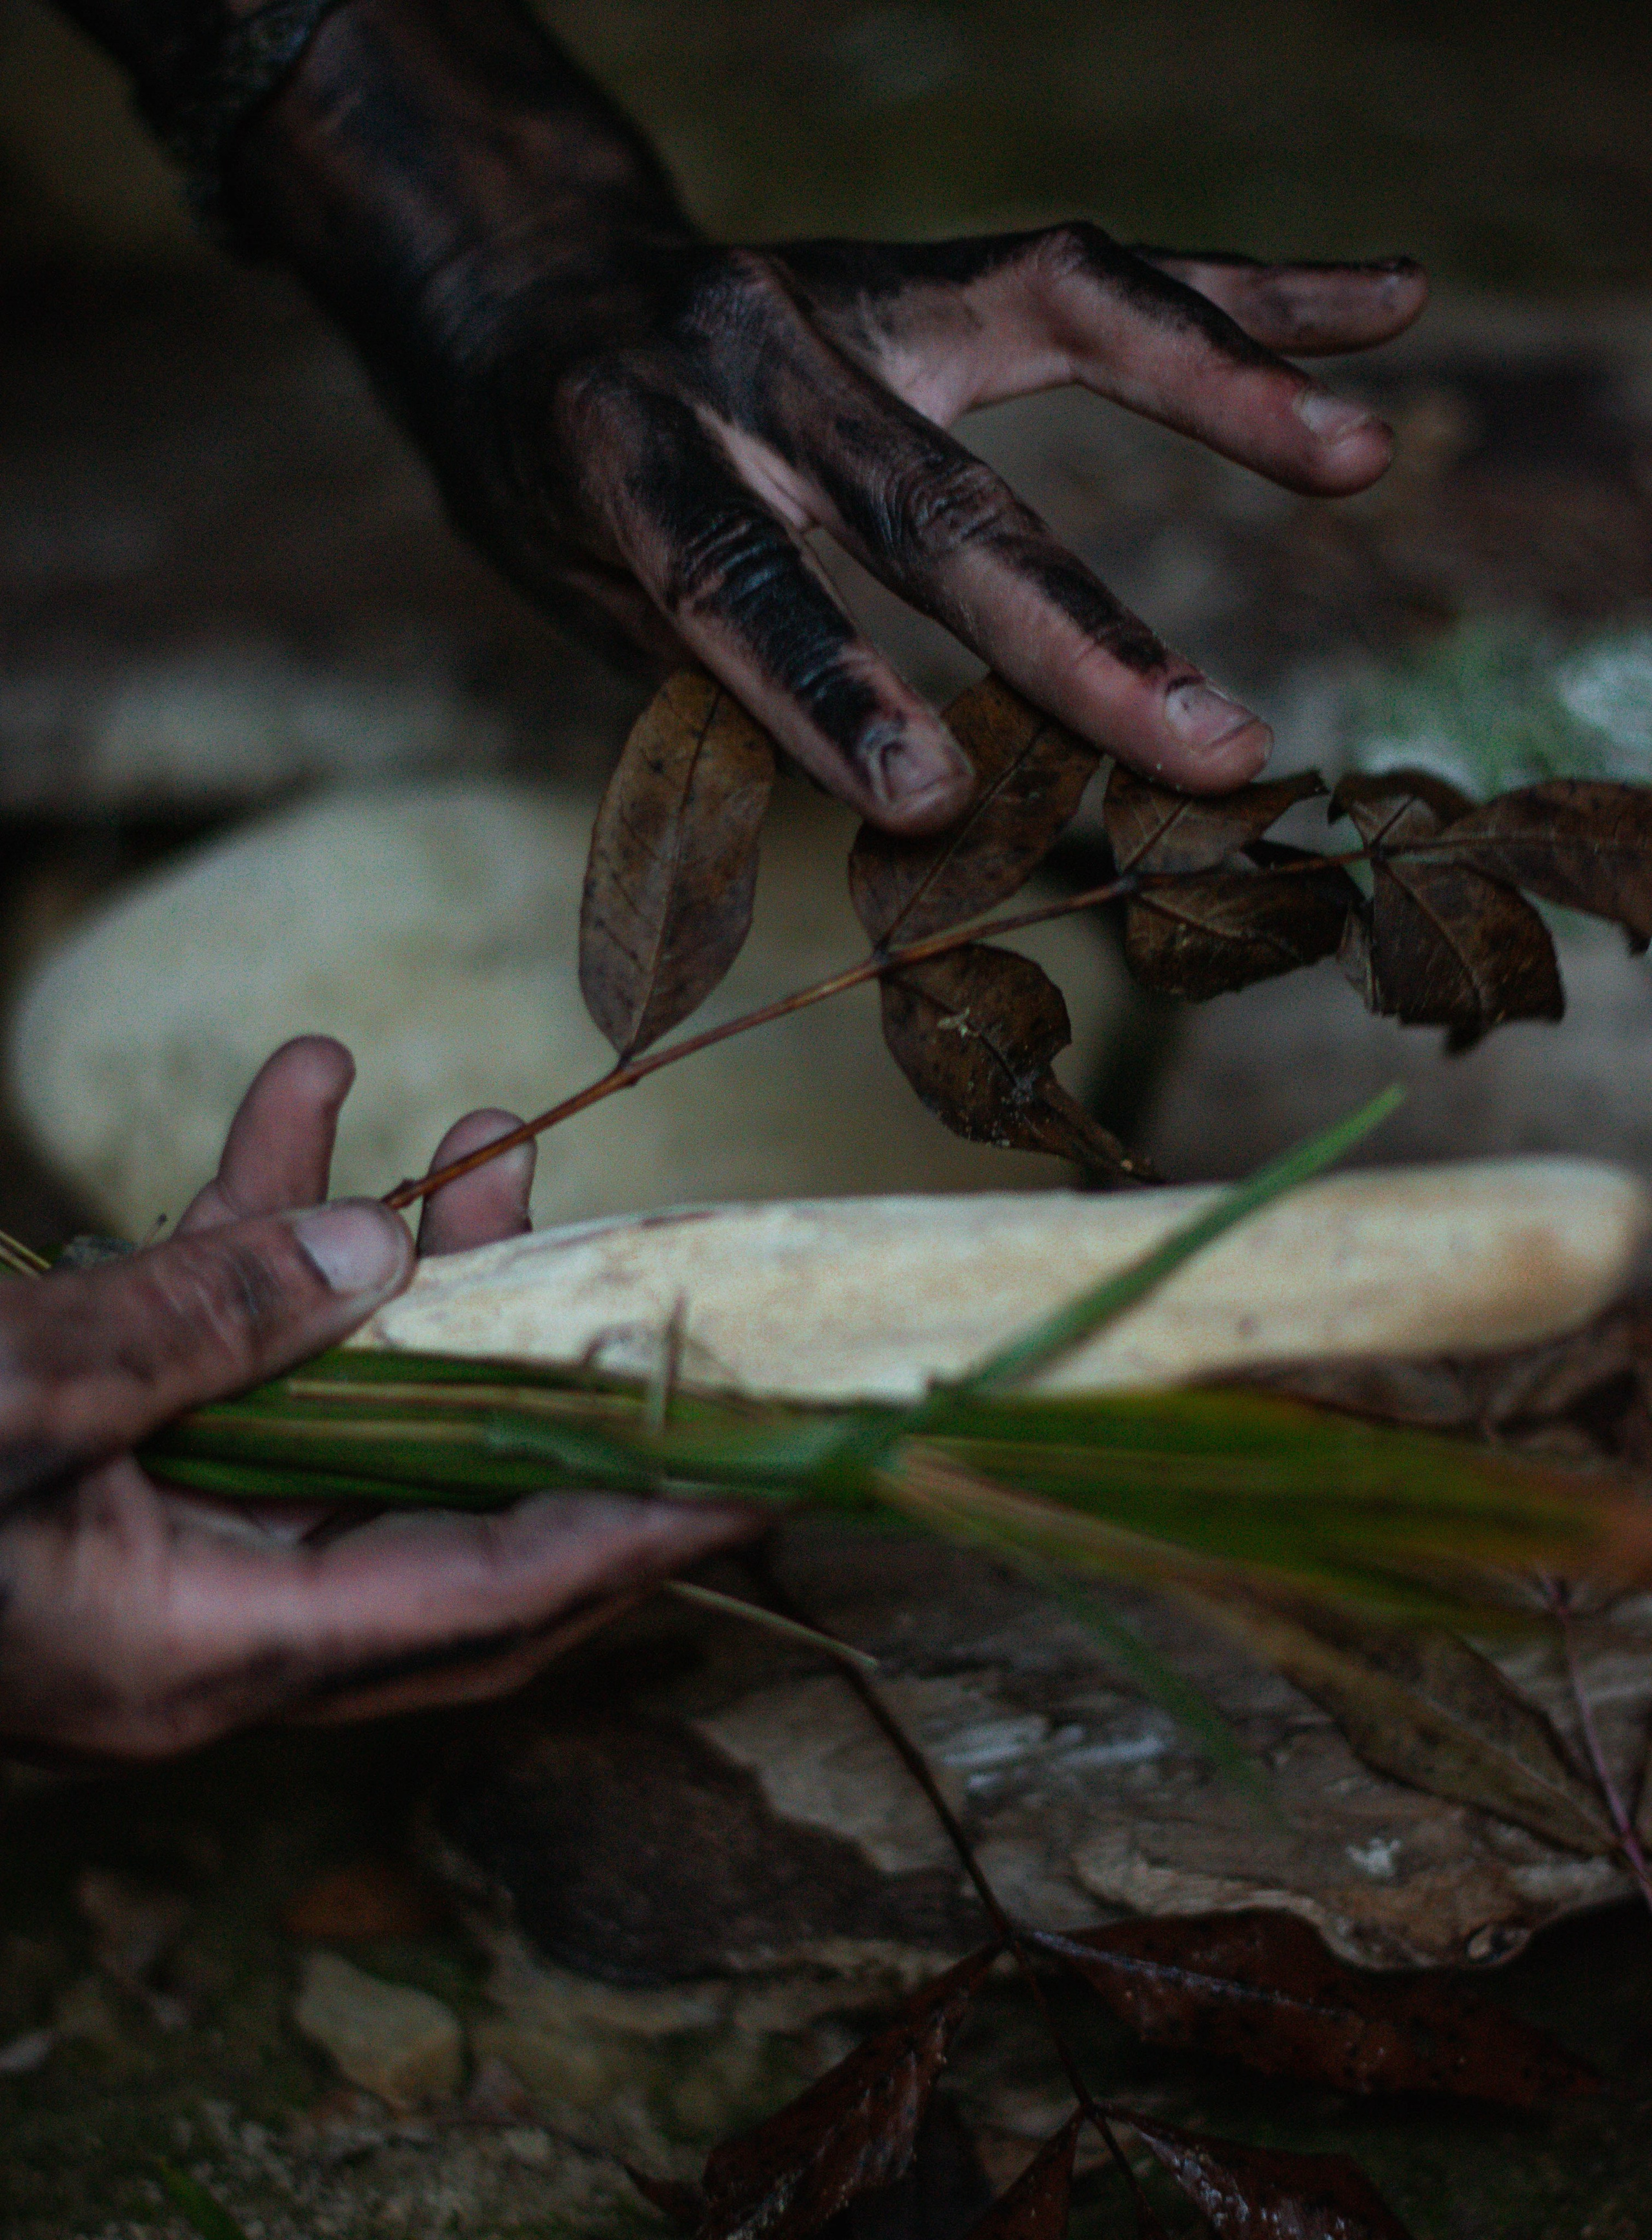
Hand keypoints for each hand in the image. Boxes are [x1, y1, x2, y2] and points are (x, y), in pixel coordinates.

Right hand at [0, 1036, 752, 1761]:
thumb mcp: (12, 1398)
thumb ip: (200, 1325)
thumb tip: (381, 1247)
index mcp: (207, 1653)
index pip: (493, 1599)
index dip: (641, 1527)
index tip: (768, 1463)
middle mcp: (212, 1619)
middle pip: (444, 1497)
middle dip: (541, 1363)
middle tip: (629, 1254)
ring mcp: (163, 1548)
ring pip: (340, 1406)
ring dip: (405, 1264)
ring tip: (481, 1128)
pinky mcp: (109, 1475)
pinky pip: (223, 1363)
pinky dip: (255, 1242)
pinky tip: (298, 1099)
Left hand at [226, 0, 1425, 830]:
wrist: (530, 286)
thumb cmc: (557, 481)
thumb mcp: (578, 589)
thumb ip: (724, 676)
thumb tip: (904, 791)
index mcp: (626, 450)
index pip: (730, 582)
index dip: (823, 688)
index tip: (927, 800)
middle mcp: (746, 353)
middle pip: (929, 493)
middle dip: (1072, 630)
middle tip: (1212, 741)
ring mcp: (850, 292)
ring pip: (1055, 317)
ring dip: (1218, 393)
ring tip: (1358, 456)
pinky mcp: (930, 270)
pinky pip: (1099, 275)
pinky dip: (1242, 295)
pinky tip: (1384, 305)